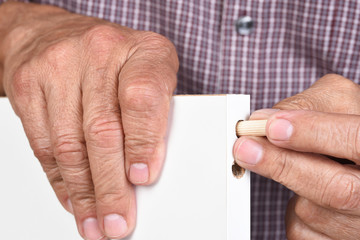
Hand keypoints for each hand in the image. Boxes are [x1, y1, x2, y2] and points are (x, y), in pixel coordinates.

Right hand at [0, 2, 177, 239]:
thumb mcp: (152, 73)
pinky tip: (74, 198)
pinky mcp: (28, 85)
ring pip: (70, 144)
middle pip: (103, 130)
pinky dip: (61, 180)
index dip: (143, 142)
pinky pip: (44, 144)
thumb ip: (155, 114)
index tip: (142, 179)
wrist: (56, 33)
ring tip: (95, 220)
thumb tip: (144, 171)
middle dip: (110, 187)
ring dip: (84, 193)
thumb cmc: (116, 58)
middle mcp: (99, 53)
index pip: (143, 98)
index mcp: (143, 51)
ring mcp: (59, 67)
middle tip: (118, 220)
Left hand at [233, 74, 359, 238]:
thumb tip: (261, 121)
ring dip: (288, 187)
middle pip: (337, 189)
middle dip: (282, 167)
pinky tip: (305, 194)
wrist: (358, 162)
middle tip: (245, 148)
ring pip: (312, 212)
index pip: (355, 140)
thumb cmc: (348, 127)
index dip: (314, 133)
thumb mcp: (340, 102)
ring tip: (297, 166)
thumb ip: (306, 105)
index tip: (273, 127)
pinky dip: (292, 211)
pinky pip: (302, 231)